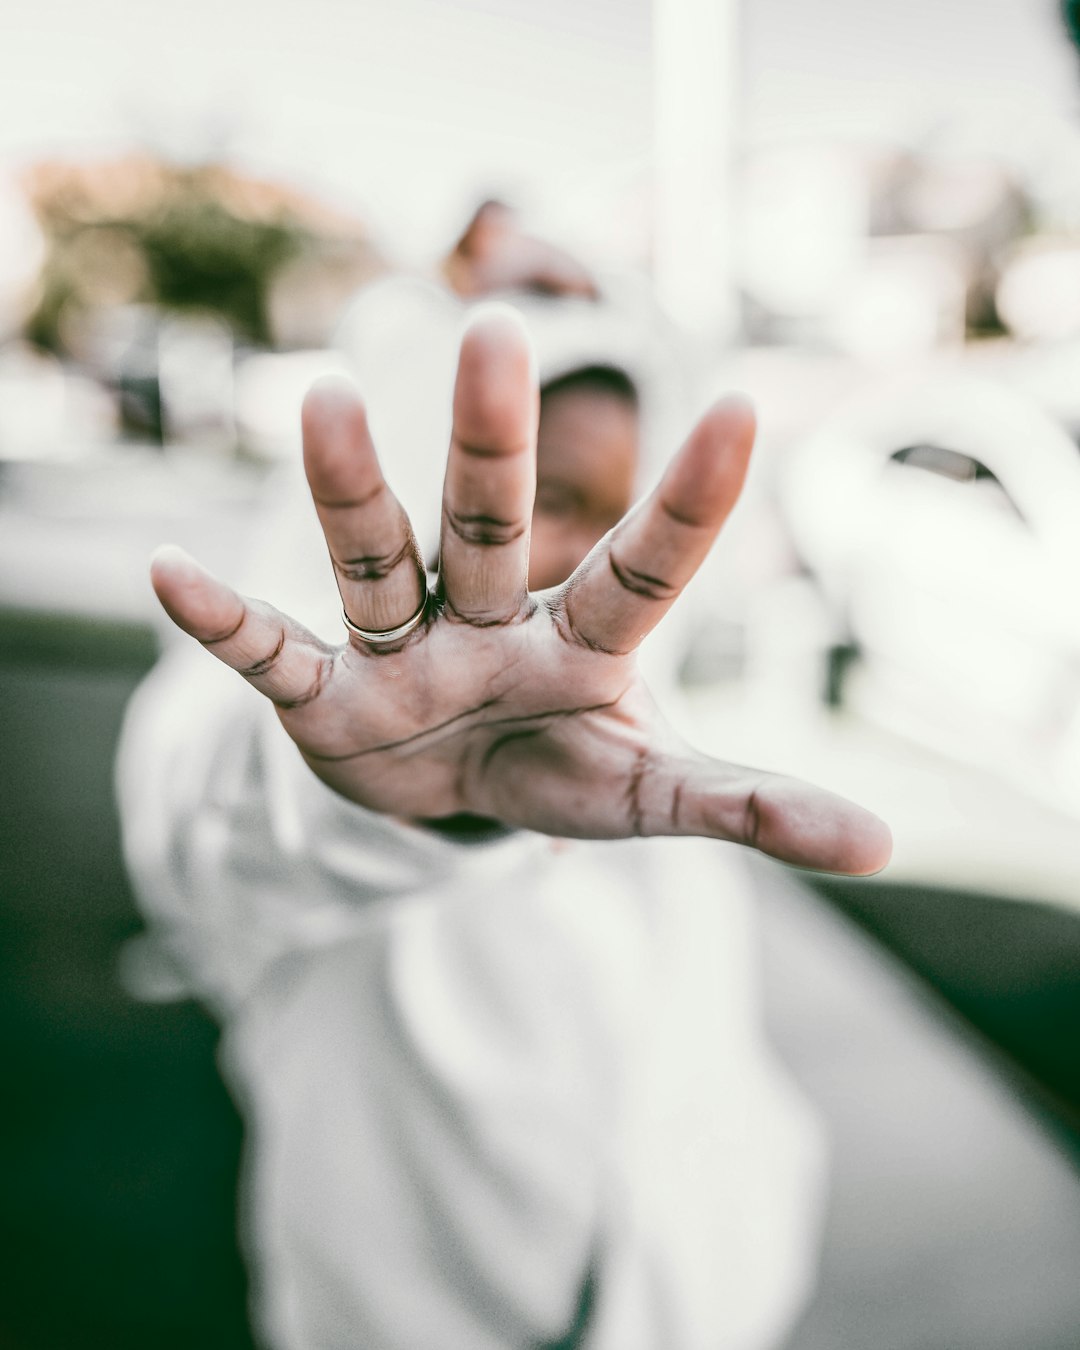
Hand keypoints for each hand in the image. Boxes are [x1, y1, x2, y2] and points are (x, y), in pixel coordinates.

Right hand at [150, 307, 890, 873]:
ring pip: (378, 563)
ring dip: (351, 494)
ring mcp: (402, 653)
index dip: (689, 504)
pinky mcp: (328, 700)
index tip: (743, 407)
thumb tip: (886, 844)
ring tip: (325, 403)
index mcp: (583, 647)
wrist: (451, 798)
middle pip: (491, 530)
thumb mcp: (652, 796)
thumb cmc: (561, 775)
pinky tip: (168, 575)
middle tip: (500, 331)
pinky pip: (272, 657)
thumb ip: (751, 805)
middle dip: (492, 446)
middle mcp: (489, 624)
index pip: (643, 570)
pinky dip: (225, 625)